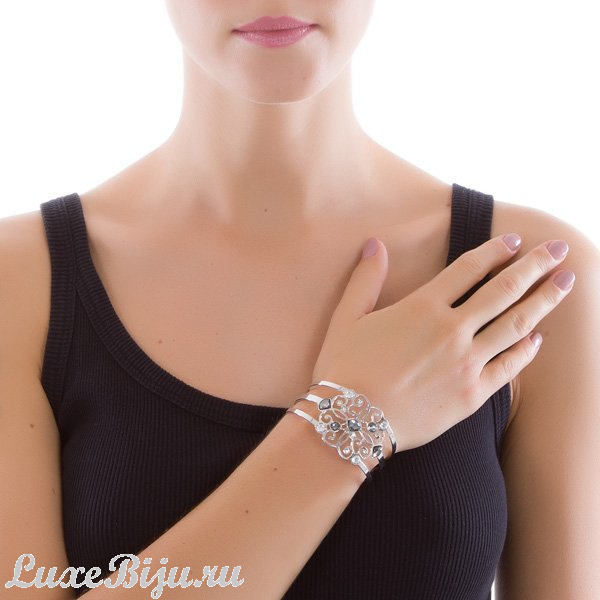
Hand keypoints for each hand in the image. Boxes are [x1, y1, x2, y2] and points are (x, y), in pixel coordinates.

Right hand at [310, 234, 574, 452]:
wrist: (352, 420)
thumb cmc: (345, 367)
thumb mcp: (347, 317)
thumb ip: (366, 278)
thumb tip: (374, 243)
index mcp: (423, 307)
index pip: (469, 269)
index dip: (495, 251)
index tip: (516, 241)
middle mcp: (452, 330)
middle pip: (503, 290)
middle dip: (535, 266)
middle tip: (558, 248)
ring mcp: (467, 362)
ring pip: (516, 324)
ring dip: (543, 300)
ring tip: (566, 283)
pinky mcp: (472, 394)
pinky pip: (508, 368)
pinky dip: (527, 351)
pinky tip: (539, 339)